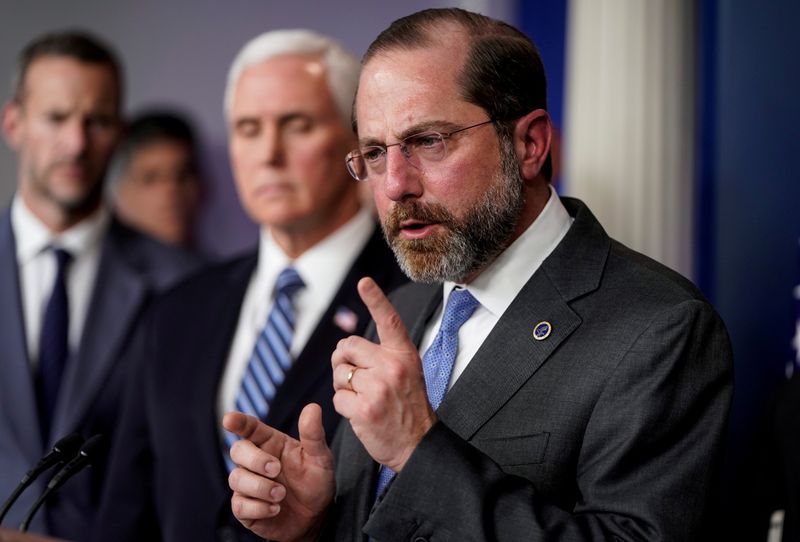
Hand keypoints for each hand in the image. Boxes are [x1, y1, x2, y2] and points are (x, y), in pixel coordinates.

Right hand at [223, 404, 334, 541]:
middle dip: (255, 460)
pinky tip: (275, 509)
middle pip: (238, 450)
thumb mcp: (320, 457)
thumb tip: (313, 408)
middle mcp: (255, 461)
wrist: (316, 516)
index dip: (239, 422)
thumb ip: (314, 434)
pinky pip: (239, 505)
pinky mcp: (245, 508)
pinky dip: (258, 508)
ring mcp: (247, 485)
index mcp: (270, 443)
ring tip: (281, 495)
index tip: (229, 419)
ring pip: (237, 479)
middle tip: (276, 469)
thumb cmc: (315, 481)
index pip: (250, 428)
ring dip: (260, 487)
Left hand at [331, 277, 435, 471]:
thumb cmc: (408, 408)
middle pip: (347, 347)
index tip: (364, 282)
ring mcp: (378, 388)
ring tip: (363, 398)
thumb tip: (346, 347)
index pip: (389, 320)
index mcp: (404, 355)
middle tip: (354, 377)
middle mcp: (392, 367)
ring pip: (340, 374)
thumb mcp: (406, 373)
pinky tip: (360, 413)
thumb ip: (382, 356)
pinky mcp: (364, 409)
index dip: (375, 299)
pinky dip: (343, 406)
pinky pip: (337, 398)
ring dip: (343, 387)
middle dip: (342, 360)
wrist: (419, 445)